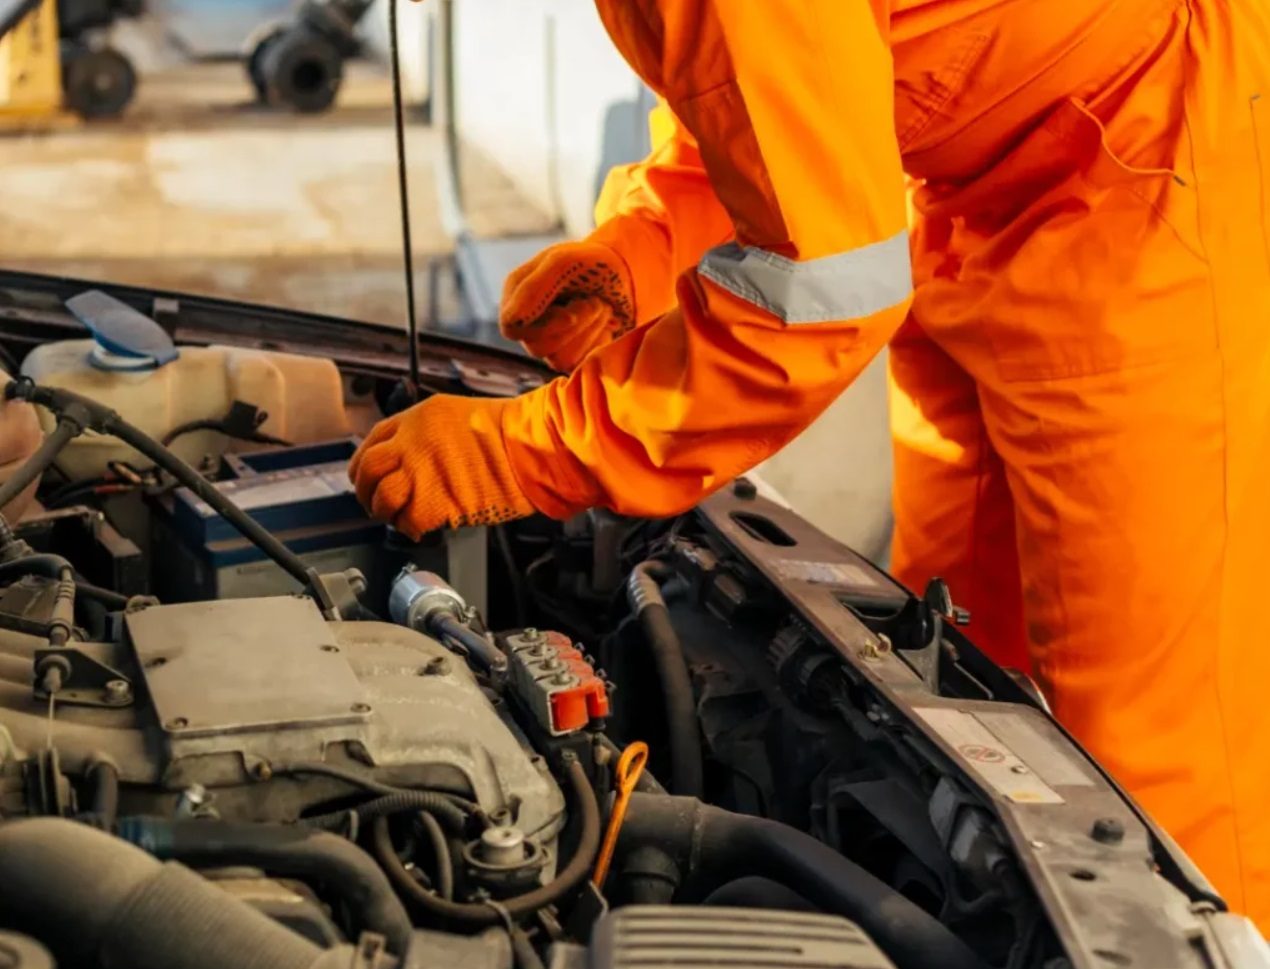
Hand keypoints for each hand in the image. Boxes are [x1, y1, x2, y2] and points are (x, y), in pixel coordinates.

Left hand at [349, 395, 534, 539]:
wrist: (530, 448)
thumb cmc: (508, 433)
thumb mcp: (458, 416)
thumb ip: (428, 434)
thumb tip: (413, 456)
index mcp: (417, 418)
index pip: (373, 440)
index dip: (365, 462)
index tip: (367, 475)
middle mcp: (412, 443)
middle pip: (368, 470)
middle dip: (365, 490)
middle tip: (374, 501)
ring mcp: (421, 473)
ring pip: (382, 498)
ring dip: (386, 512)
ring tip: (397, 517)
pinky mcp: (435, 502)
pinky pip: (408, 522)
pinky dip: (410, 529)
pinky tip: (419, 528)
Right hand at [499, 240, 634, 372]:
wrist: (625, 272)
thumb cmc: (590, 262)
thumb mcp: (562, 263)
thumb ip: (534, 287)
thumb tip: (511, 321)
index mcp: (517, 295)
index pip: (512, 327)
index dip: (542, 326)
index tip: (571, 314)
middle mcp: (528, 322)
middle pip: (537, 347)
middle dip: (575, 325)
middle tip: (595, 301)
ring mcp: (548, 342)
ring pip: (558, 360)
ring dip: (588, 331)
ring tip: (601, 307)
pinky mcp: (571, 356)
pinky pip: (579, 365)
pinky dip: (597, 342)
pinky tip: (604, 324)